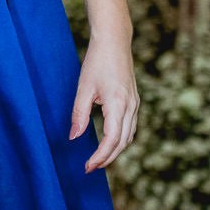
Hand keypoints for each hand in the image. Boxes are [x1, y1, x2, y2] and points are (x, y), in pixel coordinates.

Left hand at [73, 35, 137, 172]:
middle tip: (90, 167)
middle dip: (108, 158)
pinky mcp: (134, 100)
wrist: (114, 41)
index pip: (111, 140)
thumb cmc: (97, 61)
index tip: (88, 166)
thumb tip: (74, 137)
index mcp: (118, 104)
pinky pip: (130, 127)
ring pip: (129, 136)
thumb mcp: (83, 88)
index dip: (100, 156)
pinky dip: (120, 139)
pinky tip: (109, 142)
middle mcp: (131, 106)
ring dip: (115, 150)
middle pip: (122, 143)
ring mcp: (135, 104)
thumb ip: (79, 114)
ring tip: (99, 159)